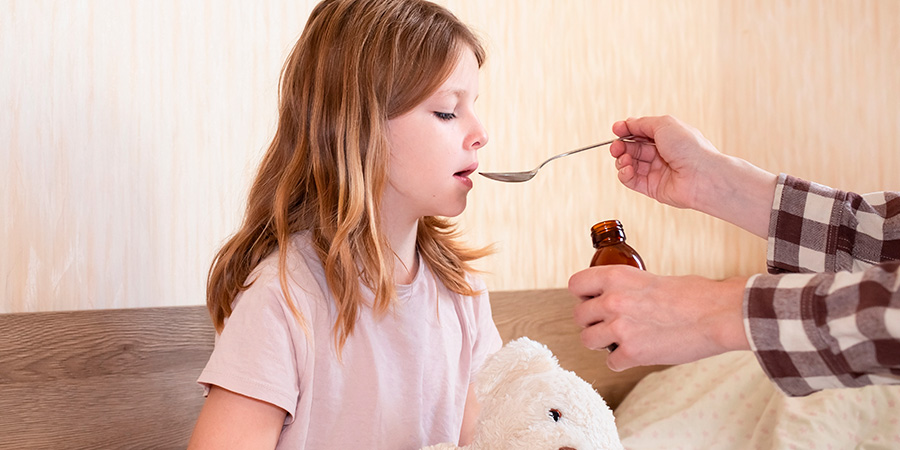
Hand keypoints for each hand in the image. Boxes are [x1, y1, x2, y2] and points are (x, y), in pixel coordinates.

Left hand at [568, 265, 749, 370]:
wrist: (720, 315)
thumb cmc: (696, 295)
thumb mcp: (653, 278)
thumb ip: (629, 288)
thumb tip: (619, 296)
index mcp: (617, 277)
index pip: (575, 284)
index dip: (583, 295)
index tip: (592, 301)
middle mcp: (612, 300)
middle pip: (578, 316)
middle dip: (592, 322)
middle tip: (609, 325)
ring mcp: (620, 328)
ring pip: (587, 341)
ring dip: (602, 343)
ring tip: (621, 341)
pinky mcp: (632, 353)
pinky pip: (610, 363)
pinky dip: (622, 361)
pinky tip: (637, 354)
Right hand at [610, 115, 777, 237]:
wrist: (702, 175)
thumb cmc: (690, 148)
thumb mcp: (664, 124)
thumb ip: (642, 123)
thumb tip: (627, 123)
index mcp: (667, 137)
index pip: (640, 132)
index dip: (627, 130)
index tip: (616, 129)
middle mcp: (662, 153)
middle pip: (632, 148)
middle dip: (621, 146)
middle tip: (616, 146)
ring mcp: (657, 171)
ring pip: (630, 164)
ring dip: (622, 160)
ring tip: (624, 159)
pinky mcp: (652, 188)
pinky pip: (632, 180)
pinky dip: (625, 174)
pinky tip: (627, 169)